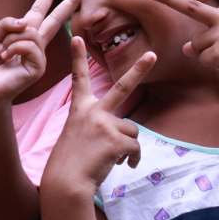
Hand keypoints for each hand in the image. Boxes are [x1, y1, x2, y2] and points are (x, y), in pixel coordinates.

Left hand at [0, 0, 79, 108]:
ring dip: (10, 39)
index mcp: (25, 36)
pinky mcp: (38, 67)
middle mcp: (36, 45)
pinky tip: (5, 58)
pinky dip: (12, 48)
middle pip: (55, 19)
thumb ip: (7, 24)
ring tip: (1, 53)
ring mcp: (39, 57)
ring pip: (30, 32)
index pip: (39, 12)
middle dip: (69, 2)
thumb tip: (27, 22)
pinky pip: (28, 45)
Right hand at [45, 37, 156, 192]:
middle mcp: (93, 112)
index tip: (76, 38)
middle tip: (153, 55)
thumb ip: (98, 129)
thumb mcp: (77, 138)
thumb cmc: (68, 164)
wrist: (65, 182)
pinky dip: (131, 159)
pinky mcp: (117, 140)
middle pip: (122, 87)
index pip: (79, 79)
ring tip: (110, 158)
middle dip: (139, 70)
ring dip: (127, 146)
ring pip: (132, 131)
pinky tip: (120, 165)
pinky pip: (135, 148)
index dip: (77, 58)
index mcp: (80, 110)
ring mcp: (106, 124)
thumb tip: (124, 139)